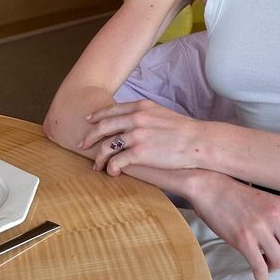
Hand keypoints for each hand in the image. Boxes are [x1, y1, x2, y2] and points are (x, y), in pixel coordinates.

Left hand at [80, 99, 200, 174]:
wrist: (197, 141)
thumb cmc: (183, 130)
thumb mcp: (161, 113)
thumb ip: (145, 114)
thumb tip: (132, 119)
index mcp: (141, 107)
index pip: (112, 110)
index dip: (97, 116)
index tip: (88, 121)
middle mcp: (136, 118)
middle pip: (103, 126)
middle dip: (90, 136)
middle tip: (82, 145)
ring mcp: (137, 135)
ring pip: (106, 146)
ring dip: (98, 158)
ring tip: (97, 166)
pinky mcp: (139, 153)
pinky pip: (116, 162)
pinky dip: (111, 168)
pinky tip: (112, 173)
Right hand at [191, 174, 279, 279]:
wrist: (211, 189)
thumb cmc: (237, 196)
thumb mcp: (266, 201)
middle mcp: (275, 216)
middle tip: (276, 259)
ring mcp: (259, 228)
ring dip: (273, 268)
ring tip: (265, 263)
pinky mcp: (243, 240)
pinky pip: (260, 267)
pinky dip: (261, 276)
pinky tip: (258, 274)